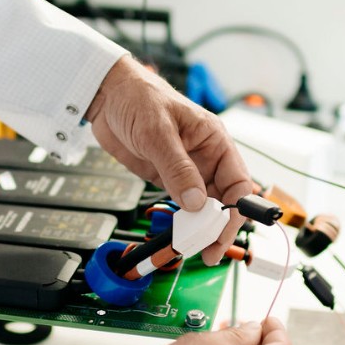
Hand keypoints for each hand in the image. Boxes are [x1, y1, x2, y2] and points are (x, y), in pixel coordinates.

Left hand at [86, 56, 251, 262]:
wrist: (107, 94)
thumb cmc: (138, 97)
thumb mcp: (158, 131)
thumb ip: (177, 168)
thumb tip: (195, 202)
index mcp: (214, 141)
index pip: (238, 181)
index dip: (236, 208)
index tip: (224, 229)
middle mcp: (205, 157)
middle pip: (223, 200)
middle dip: (219, 226)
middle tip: (210, 250)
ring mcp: (186, 169)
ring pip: (203, 206)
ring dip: (200, 228)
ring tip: (193, 248)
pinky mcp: (166, 177)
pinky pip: (181, 205)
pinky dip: (182, 222)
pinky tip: (178, 235)